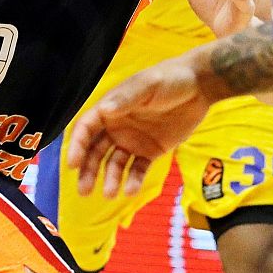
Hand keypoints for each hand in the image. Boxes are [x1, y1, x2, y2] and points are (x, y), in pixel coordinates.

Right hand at [66, 55, 210, 198]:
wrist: (200, 86)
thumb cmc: (169, 78)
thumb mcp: (147, 85)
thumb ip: (126, 98)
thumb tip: (105, 110)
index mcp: (110, 108)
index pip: (86, 128)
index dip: (77, 146)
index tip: (73, 164)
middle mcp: (116, 127)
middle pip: (95, 151)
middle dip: (88, 170)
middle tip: (84, 190)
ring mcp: (132, 140)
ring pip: (114, 164)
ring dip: (109, 179)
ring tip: (110, 194)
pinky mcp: (150, 151)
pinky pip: (137, 169)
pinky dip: (133, 180)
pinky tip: (131, 191)